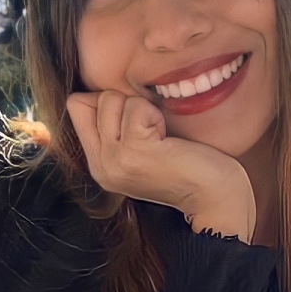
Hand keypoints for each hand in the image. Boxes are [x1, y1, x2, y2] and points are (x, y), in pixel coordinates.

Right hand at [65, 90, 256, 240]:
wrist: (214, 198)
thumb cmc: (187, 167)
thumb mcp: (140, 150)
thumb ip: (115, 129)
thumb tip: (101, 93)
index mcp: (99, 164)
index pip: (76, 105)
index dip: (108, 101)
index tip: (138, 124)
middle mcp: (100, 165)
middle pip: (91, 98)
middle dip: (126, 104)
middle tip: (153, 134)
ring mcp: (114, 160)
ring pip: (112, 100)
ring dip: (142, 109)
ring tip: (161, 138)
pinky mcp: (134, 152)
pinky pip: (136, 107)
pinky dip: (154, 115)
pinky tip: (168, 140)